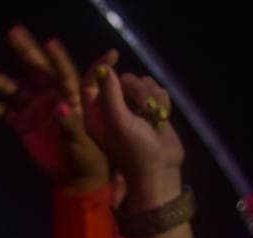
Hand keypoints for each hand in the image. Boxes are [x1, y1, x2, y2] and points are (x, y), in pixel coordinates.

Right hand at [0, 27, 116, 191]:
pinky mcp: (23, 123)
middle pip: (37, 69)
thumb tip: (60, 107)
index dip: (58, 58)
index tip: (49, 43)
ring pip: (17, 89)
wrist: (75, 177)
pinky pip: (5, 111)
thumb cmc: (87, 156)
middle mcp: (52, 95)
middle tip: (13, 33)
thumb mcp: (82, 140)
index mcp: (71, 95)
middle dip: (26, 51)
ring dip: (3, 82)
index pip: (64, 72)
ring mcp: (35, 108)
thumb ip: (71, 122)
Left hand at [83, 66, 183, 206]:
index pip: (91, 82)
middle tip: (142, 108)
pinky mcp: (151, 110)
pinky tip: (162, 118)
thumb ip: (110, 94)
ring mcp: (132, 110)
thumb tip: (105, 70)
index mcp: (95, 115)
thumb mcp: (118, 122)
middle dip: (135, 89)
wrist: (161, 169)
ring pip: (142, 83)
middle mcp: (111, 110)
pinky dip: (161, 102)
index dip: (100, 66)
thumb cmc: (135, 151)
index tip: (114, 55)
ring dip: (150, 97)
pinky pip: (157, 90)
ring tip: (153, 117)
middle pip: (121, 80)